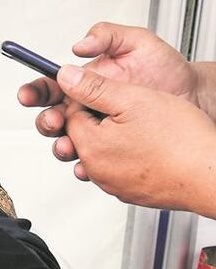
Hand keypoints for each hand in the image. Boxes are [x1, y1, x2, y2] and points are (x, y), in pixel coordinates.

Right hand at [17, 22, 195, 161]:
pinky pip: (90, 163)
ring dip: (61, 146)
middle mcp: (87, 107)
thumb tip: (78, 46)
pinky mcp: (111, 150)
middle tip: (54, 121)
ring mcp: (98, 130)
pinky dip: (84, 166)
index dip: (34, 92)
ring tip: (68, 145)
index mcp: (86, 82)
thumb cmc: (167, 71)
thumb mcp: (138, 43)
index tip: (27, 95)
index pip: (51, 87)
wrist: (193, 97)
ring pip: (66, 142)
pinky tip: (86, 164)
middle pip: (51, 118)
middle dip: (46, 121)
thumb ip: (106, 36)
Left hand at [59, 65, 215, 217]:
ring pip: (101, 153)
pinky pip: (119, 169)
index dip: (88, 97)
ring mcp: (112, 184)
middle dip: (99, 118)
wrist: (208, 174)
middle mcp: (95, 169)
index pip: (70, 114)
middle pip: (82, 135)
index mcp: (90, 145)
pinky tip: (147, 146)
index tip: (108, 91)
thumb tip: (66, 77)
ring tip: (140, 128)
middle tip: (129, 109)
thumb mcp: (133, 99)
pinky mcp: (129, 191)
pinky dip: (128, 157)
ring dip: (114, 138)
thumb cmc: (179, 140)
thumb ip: (94, 87)